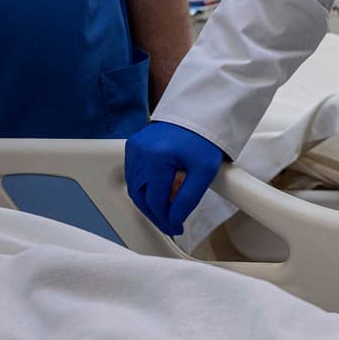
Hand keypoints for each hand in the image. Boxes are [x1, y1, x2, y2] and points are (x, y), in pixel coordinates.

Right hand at [125, 121, 223, 235]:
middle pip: (141, 196)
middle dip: (156, 214)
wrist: (200, 113)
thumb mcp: (204, 172)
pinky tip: (163, 191)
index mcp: (158, 159)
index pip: (155, 201)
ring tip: (169, 208)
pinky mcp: (134, 145)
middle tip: (171, 224)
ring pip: (135, 187)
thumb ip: (188, 199)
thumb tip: (174, 219)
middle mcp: (141, 153)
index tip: (177, 227)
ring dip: (150, 202)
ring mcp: (135, 148)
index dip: (166, 219)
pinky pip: (135, 174)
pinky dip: (146, 187)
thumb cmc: (204, 139)